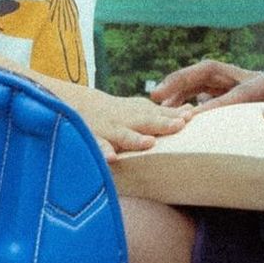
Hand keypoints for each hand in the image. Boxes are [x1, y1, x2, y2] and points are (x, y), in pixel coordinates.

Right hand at [66, 86, 191, 160]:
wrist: (72, 104)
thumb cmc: (115, 112)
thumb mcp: (138, 109)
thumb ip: (163, 113)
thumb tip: (190, 111)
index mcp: (137, 113)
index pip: (159, 114)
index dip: (174, 115)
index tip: (191, 116)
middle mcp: (125, 120)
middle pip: (146, 121)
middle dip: (162, 123)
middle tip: (180, 125)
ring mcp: (107, 130)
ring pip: (123, 135)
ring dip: (135, 139)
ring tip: (149, 143)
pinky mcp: (90, 139)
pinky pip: (96, 146)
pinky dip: (102, 151)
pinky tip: (110, 158)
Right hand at [151, 59, 263, 108]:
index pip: (240, 91)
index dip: (217, 105)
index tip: (193, 119)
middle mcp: (260, 75)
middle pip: (213, 70)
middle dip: (184, 80)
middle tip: (158, 96)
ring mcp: (250, 83)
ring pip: (207, 78)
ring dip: (181, 86)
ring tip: (159, 101)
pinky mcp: (245, 93)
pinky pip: (211, 90)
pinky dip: (191, 96)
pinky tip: (176, 111)